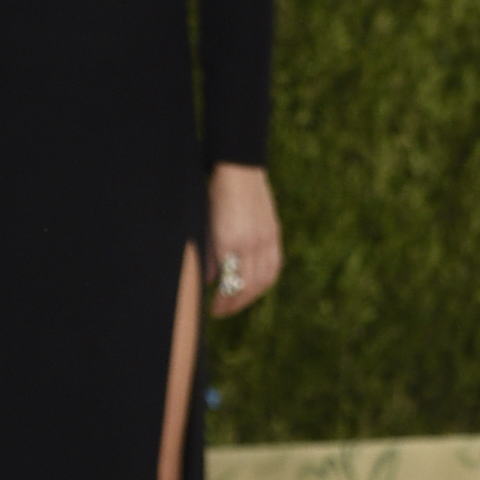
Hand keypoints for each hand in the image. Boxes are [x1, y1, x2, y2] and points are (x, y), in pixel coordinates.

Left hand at [208, 164, 281, 316]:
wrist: (239, 169)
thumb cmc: (216, 195)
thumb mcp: (205, 225)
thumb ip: (207, 254)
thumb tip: (210, 280)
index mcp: (231, 243)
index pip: (231, 285)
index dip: (223, 302)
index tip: (213, 309)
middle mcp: (252, 244)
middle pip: (249, 287)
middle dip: (236, 303)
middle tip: (223, 310)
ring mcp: (266, 238)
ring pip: (265, 279)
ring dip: (252, 295)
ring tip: (239, 300)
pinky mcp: (274, 233)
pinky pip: (274, 265)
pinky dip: (266, 280)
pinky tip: (256, 284)